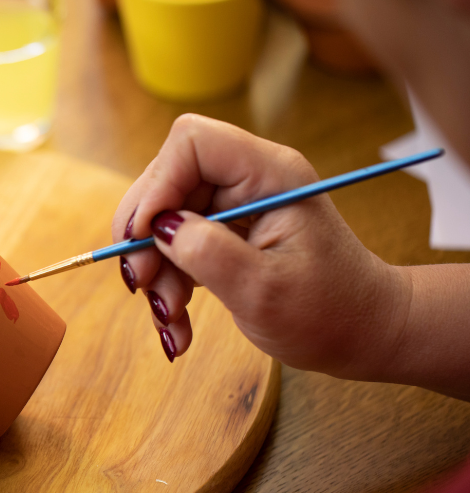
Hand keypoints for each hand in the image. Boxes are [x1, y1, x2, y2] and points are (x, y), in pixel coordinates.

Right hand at [112, 114, 406, 378]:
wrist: (362, 336)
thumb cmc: (329, 313)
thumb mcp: (263, 290)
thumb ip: (207, 253)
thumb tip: (157, 229)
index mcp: (269, 174)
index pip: (191, 144)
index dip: (157, 184)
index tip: (143, 236)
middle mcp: (248, 181)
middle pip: (167, 183)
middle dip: (146, 237)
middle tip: (142, 286)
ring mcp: (234, 208)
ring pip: (164, 222)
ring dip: (156, 273)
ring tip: (171, 322)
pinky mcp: (224, 236)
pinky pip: (177, 249)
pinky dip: (168, 287)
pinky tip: (178, 326)